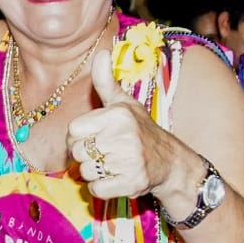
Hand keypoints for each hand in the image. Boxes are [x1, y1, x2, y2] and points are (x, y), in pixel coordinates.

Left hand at [65, 47, 176, 199]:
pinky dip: (101, 188)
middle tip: (105, 152)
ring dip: (94, 172)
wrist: (170, 162)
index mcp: (117, 115)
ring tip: (112, 164)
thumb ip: (106, 82)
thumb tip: (101, 52)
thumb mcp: (124, 103)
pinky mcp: (131, 183)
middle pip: (77, 152)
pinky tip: (115, 178)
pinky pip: (96, 190)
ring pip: (85, 172)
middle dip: (86, 155)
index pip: (73, 131)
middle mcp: (123, 136)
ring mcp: (128, 161)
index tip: (94, 137)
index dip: (79, 137)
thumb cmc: (140, 130)